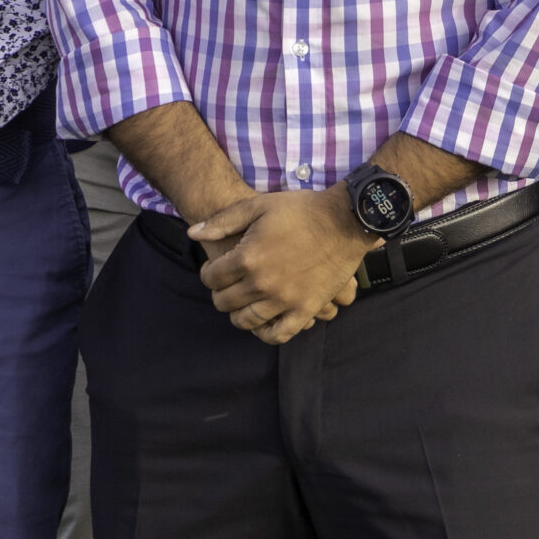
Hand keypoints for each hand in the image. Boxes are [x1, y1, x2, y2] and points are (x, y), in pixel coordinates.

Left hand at [192, 189, 369, 345]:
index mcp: (247, 258)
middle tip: (227, 285)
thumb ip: (223, 221)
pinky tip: (263, 321)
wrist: (345, 219)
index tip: (214, 269)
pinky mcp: (306, 309)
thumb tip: (193, 234)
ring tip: (242, 302)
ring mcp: (284, 299)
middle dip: (220, 293)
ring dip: (237, 313)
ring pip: (246, 320)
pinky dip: (265, 333)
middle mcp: (262, 284)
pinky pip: (278, 334)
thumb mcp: (259, 205)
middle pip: (225, 302)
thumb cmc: (301, 209)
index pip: (212, 278)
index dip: (208, 273)